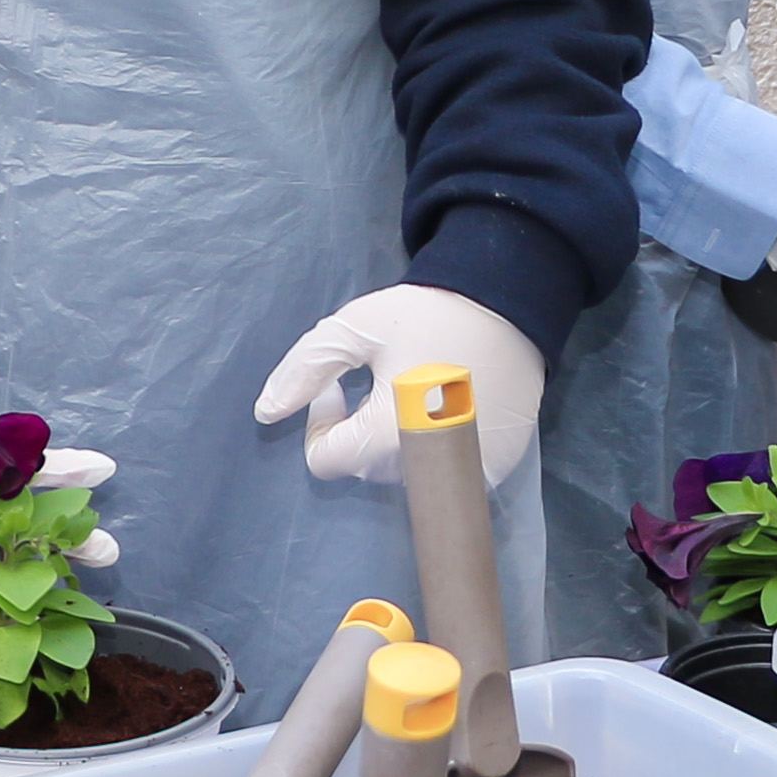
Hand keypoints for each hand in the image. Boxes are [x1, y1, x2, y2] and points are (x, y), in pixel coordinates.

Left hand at [253, 283, 544, 483]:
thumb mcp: (357, 328)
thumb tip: (266, 414)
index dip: (322, 424)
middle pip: (368, 468)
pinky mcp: (501, 464)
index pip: (326, 461)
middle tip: (378, 386)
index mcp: (386, 435)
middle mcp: (429, 465)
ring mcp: (471, 469)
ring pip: (409, 475)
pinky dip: (439, 448)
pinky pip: (451, 471)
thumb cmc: (428, 313)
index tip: (341, 389)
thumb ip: (305, 369)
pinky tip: (446, 404)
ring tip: (412, 395)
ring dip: (398, 445)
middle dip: (360, 433)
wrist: (510, 301)